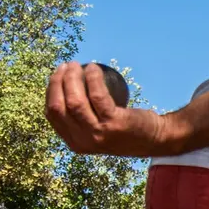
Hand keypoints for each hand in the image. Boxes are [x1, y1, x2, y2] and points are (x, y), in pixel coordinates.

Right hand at [43, 62, 176, 155]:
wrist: (157, 138)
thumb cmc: (125, 130)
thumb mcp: (97, 131)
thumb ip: (80, 120)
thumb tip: (63, 87)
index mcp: (76, 143)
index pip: (52, 115)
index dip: (51, 92)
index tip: (57, 75)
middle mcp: (84, 141)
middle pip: (60, 107)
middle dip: (58, 82)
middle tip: (66, 66)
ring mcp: (99, 133)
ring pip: (75, 101)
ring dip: (73, 79)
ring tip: (78, 65)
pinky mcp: (114, 123)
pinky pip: (97, 96)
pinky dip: (92, 79)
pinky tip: (93, 68)